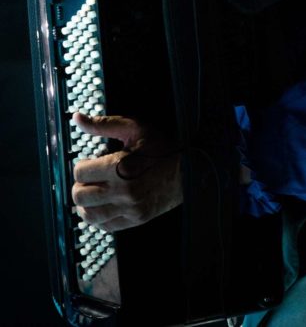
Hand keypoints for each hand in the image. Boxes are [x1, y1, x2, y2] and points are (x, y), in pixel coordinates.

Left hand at [71, 112, 182, 231]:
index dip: (82, 165)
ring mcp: (129, 208)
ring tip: (95, 192)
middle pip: (79, 196)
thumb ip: (103, 124)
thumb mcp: (135, 128)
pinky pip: (105, 226)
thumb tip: (77, 117)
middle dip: (80, 185)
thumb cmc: (162, 146)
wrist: (190, 169)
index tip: (90, 162)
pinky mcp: (135, 220)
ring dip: (87, 204)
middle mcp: (122, 191)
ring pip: (88, 215)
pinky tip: (105, 205)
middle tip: (89, 178)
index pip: (79, 173)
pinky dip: (99, 217)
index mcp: (119, 166)